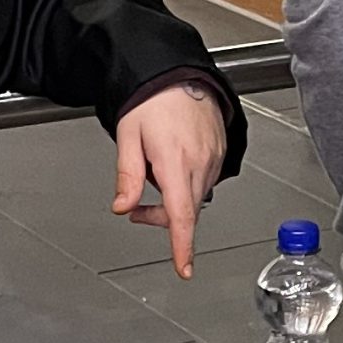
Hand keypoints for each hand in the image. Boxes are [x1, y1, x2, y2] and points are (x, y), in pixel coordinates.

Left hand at [113, 80, 227, 277]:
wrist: (179, 74)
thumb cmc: (152, 100)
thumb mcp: (128, 137)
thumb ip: (127, 176)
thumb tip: (122, 206)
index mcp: (175, 162)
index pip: (181, 215)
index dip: (182, 246)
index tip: (184, 268)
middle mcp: (200, 163)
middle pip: (186, 212)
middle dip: (163, 219)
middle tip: (137, 208)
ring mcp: (213, 159)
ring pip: (196, 198)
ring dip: (175, 200)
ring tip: (155, 174)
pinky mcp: (220, 153)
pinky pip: (204, 181)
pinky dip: (187, 184)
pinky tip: (173, 163)